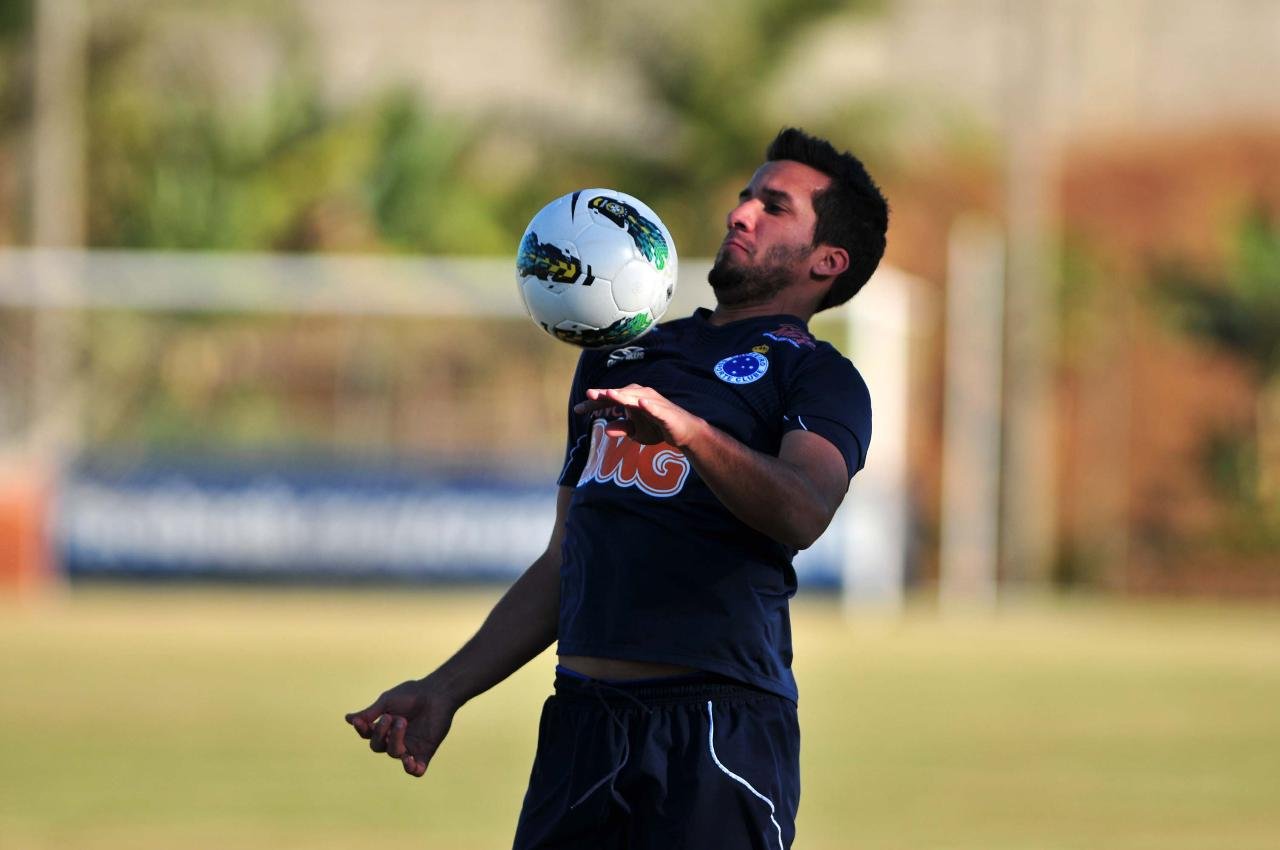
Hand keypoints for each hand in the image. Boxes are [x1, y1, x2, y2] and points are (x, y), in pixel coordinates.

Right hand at [344, 677, 457, 777]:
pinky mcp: (425, 752)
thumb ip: (370, 713)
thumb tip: (347, 719)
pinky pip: (416, 770)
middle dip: (380, 733)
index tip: (359, 721)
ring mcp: (409, 747)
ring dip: (395, 739)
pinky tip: (408, 760)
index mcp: (385, 727)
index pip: (367, 734)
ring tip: (403, 721)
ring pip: (394, 754)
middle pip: (377, 746)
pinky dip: (411, 768)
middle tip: (390, 717)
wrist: (438, 693)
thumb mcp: (388, 702)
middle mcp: (395, 739)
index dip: (362, 729)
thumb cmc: (413, 694)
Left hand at [573, 384, 705, 447]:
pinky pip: (657, 408)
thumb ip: (622, 428)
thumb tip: (605, 430)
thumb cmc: (658, 428)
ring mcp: (654, 402)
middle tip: (588, 394)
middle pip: (620, 394)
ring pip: (636, 397)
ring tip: (608, 394)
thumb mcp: (637, 431)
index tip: (577, 410)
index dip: (594, 403)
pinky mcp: (666, 413)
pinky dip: (649, 405)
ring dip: (623, 395)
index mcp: (631, 400)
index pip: (610, 400)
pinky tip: (641, 404)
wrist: (684, 433)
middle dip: (605, 394)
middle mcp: (641, 396)